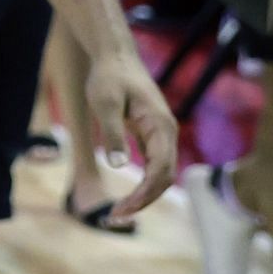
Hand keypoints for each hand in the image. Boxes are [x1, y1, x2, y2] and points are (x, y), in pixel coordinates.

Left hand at [80, 46, 177, 223]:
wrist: (114, 55)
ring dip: (143, 196)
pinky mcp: (152, 135)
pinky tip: (127, 198)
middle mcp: (167, 133)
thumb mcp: (105, 103)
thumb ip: (112, 133)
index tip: (120, 210)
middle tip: (113, 218)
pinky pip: (153, 166)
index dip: (143, 195)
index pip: (160, 171)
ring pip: (160, 175)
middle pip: (164, 178)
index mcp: (160, 127)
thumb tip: (118, 166)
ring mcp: (161, 135)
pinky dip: (142, 184)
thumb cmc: (109, 77)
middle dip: (143, 201)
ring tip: (117, 213)